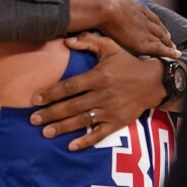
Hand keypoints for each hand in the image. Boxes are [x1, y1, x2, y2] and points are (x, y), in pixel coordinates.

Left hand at [29, 33, 165, 150]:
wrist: (153, 81)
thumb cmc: (128, 63)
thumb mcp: (110, 47)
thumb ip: (88, 41)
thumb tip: (66, 40)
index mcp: (98, 77)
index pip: (70, 86)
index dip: (52, 93)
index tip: (35, 99)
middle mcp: (102, 95)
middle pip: (72, 106)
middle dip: (51, 113)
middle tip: (33, 119)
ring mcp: (110, 110)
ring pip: (82, 120)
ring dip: (62, 127)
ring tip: (45, 132)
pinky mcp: (117, 122)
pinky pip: (100, 134)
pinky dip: (86, 140)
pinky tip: (71, 146)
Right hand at [68, 0, 179, 58]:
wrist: (102, 4)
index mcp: (137, 6)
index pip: (151, 17)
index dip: (156, 23)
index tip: (161, 27)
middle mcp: (144, 18)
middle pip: (158, 28)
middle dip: (164, 34)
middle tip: (170, 40)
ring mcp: (145, 30)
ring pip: (160, 38)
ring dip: (168, 44)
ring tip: (173, 49)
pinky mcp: (143, 42)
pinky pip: (159, 48)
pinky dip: (169, 52)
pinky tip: (176, 55)